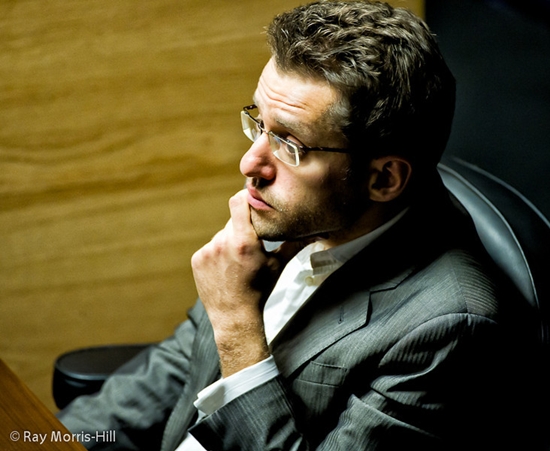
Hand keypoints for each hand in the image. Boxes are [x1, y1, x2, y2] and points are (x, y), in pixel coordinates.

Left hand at [191, 189, 300, 375]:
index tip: (252, 202)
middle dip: (242, 227)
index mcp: (244, 241)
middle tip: (251, 242)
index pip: (237, 201)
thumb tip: (314, 232)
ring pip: (221, 235)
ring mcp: (207, 251)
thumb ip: (293, 244)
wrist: (235, 317)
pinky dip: (218, 254)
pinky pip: (210, 247)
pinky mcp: (197, 259)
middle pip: (232, 221)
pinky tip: (226, 269)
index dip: (245, 198)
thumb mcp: (278, 265)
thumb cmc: (260, 290)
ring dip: (230, 242)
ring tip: (238, 261)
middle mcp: (222, 243)